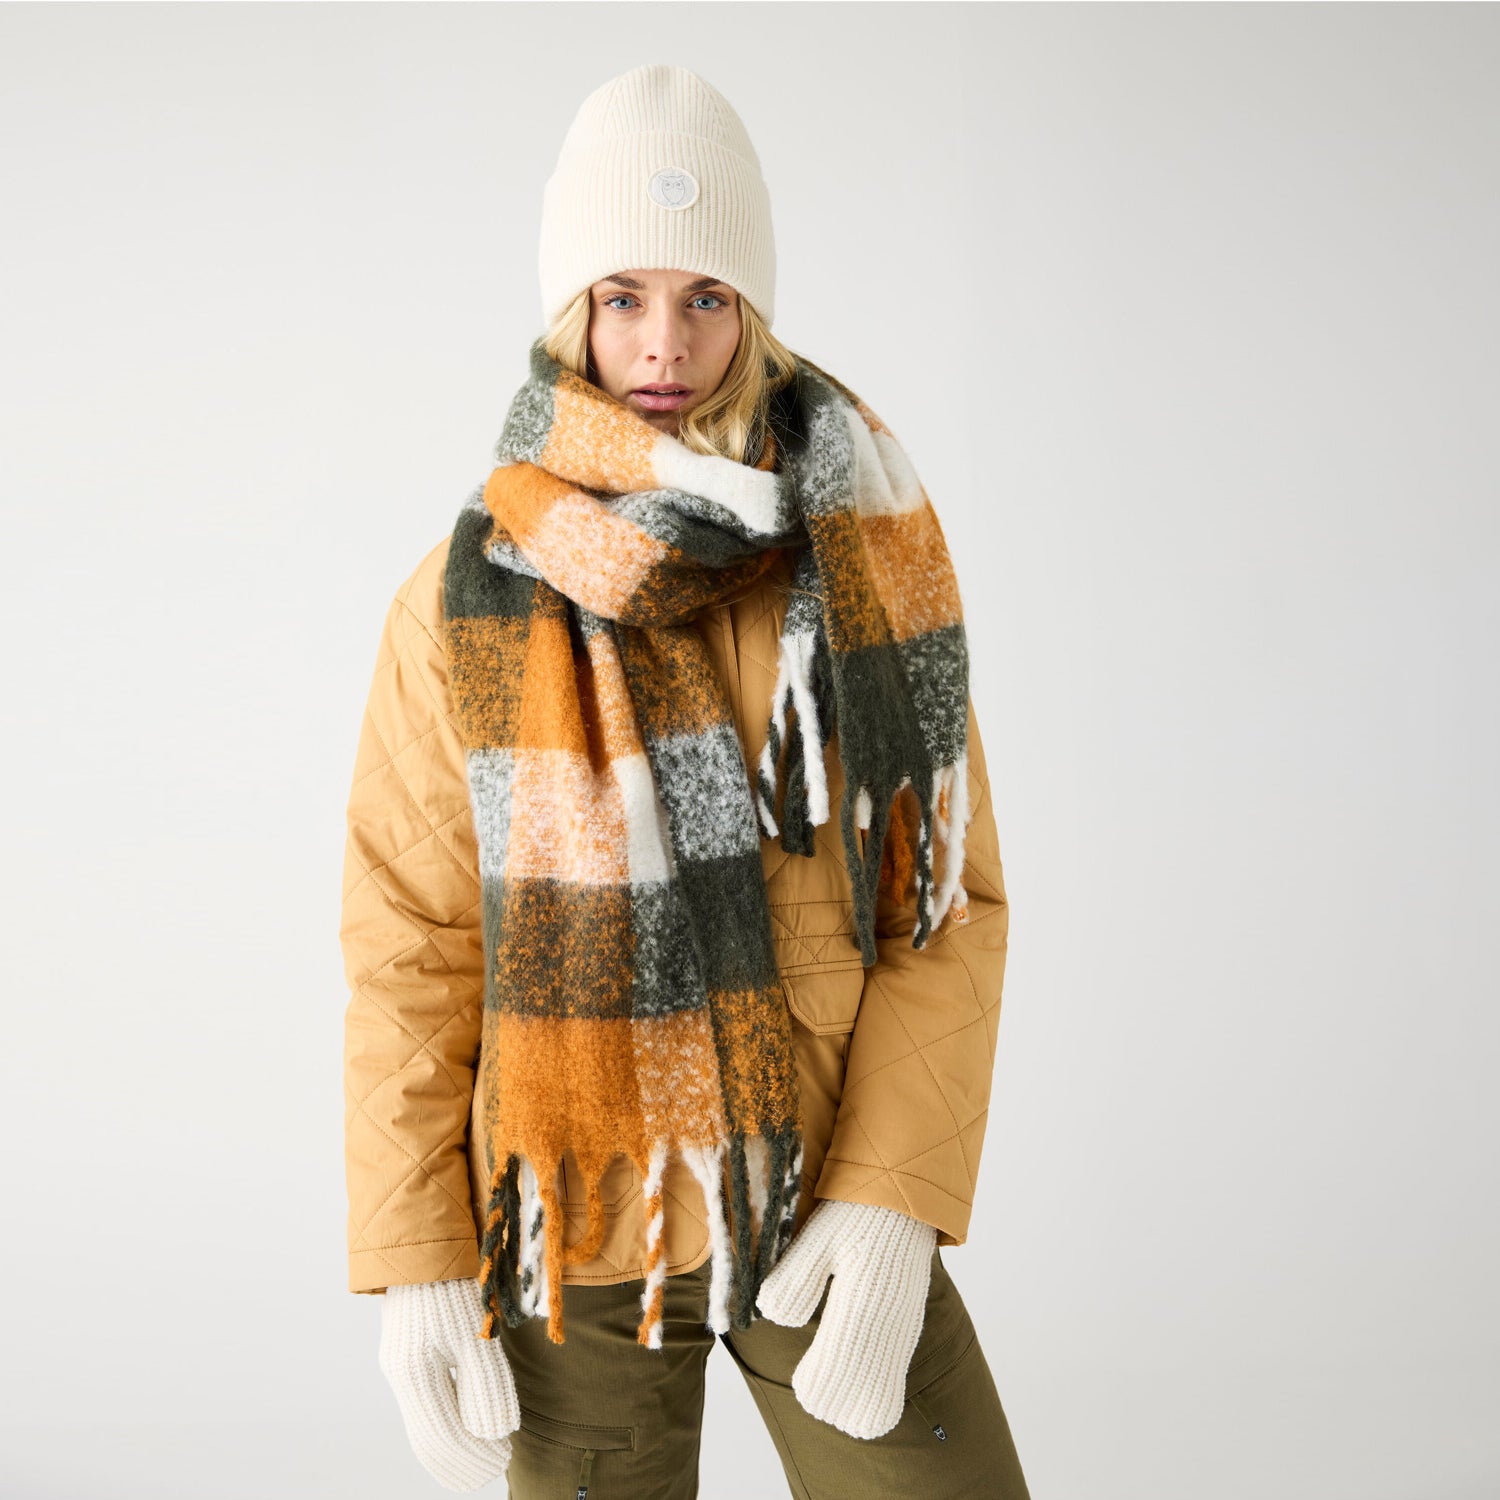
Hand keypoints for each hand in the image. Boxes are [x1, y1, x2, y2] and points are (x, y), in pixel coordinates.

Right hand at [378, 1276, 521, 1490]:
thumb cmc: (453, 1282)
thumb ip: (484, 1386)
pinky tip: (465, 1423)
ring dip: (454, 1444)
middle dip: (461, 1459)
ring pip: (424, 1421)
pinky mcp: (409, 1348)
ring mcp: (402, 1361)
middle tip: (495, 1470)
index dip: (473, 1456)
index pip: (442, 1438)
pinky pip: (425, 1400)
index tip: (502, 1462)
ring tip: (484, 1455)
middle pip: (428, 1437)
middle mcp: (401, 1374)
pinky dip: (445, 1421)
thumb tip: (494, 1435)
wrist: (426, 1236)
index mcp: (413, 1375)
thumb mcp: (474, 1333)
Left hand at [755, 1197, 936, 1439]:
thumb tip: (777, 1318)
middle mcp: (891, 1318)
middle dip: (836, 1395)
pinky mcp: (909, 1326)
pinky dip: (875, 1389)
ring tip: (826, 1395)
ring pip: (888, 1383)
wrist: (903, 1199)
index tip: (802, 1387)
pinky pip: (896, 1374)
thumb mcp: (818, 1236)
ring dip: (856, 1397)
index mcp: (865, 1295)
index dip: (823, 1380)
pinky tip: (855, 1393)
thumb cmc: (855, 1214)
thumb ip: (797, 1277)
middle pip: (867, 1381)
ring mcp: (905, 1325)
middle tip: (808, 1394)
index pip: (845, 1357)